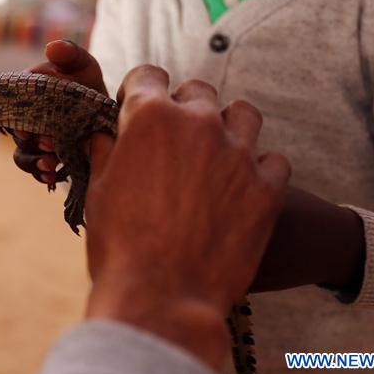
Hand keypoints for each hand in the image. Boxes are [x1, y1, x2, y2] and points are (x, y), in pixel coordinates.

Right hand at [12, 40, 107, 183]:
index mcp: (24, 97)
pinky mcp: (48, 162)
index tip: (25, 127)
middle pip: (16, 136)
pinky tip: (55, 177)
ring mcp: (35, 144)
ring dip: (35, 163)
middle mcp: (24, 121)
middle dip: (30, 143)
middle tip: (48, 144)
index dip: (12, 119)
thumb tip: (53, 47)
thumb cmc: (86, 84)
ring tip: (51, 166)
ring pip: (24, 157)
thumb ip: (70, 55)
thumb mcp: (82, 66)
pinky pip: (39, 173)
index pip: (7, 107)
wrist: (105, 112)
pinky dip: (45, 176)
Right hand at [83, 65, 288, 369]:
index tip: (135, 107)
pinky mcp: (268, 188)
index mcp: (150, 117)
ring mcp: (238, 154)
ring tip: (216, 152)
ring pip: (244, 114)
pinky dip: (259, 168)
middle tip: (174, 140)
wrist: (163, 298)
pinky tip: (244, 186)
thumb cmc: (120, 245)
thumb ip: (105, 152)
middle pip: (197, 91)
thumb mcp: (98, 189)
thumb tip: (104, 136)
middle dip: (183, 108)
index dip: (138, 90)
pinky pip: (274, 160)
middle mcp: (198, 124)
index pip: (148, 75)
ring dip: (228, 126)